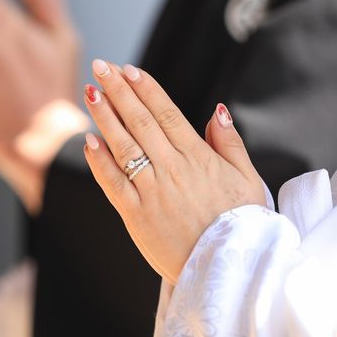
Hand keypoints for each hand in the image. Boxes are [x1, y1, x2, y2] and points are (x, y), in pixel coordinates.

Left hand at [83, 60, 265, 284]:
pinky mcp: (136, 216)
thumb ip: (230, 143)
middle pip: (140, 121)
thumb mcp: (249, 178)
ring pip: (122, 145)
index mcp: (198, 157)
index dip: (146, 89)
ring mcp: (151, 191)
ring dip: (104, 116)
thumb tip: (217, 109)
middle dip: (119, 91)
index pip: (166, 113)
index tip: (129, 70)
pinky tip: (87, 140)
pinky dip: (99, 161)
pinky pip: (112, 183)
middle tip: (102, 67)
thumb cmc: (242, 222)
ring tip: (90, 91)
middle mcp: (171, 168)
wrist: (228, 269)